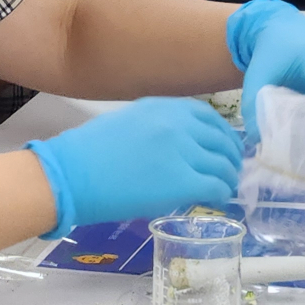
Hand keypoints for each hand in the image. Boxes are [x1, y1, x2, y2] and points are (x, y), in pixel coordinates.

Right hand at [27, 98, 241, 238]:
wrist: (72, 174)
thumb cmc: (90, 152)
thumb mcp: (130, 122)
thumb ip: (160, 127)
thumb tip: (181, 146)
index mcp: (164, 107)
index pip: (209, 116)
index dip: (223, 133)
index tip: (226, 145)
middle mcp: (178, 124)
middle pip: (221, 139)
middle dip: (231, 156)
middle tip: (232, 169)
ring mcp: (182, 152)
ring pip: (223, 164)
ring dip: (228, 176)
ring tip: (226, 186)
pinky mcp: (182, 182)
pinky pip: (215, 186)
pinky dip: (221, 192)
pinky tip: (217, 198)